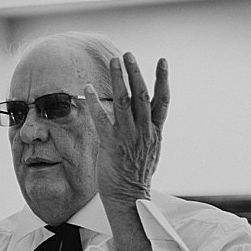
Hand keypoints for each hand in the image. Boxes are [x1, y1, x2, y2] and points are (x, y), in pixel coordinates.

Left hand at [87, 52, 168, 203]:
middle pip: (142, 95)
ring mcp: (128, 136)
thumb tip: (147, 119)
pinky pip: (102, 119)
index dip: (163, 79)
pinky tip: (88, 89)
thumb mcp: (150, 150)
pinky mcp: (112, 144)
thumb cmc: (136, 176)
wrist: (129, 196)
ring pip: (124, 101)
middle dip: (136, 72)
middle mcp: (143, 131)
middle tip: (129, 55)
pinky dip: (95, 102)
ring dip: (119, 79)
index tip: (162, 61)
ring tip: (114, 61)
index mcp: (155, 132)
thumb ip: (148, 132)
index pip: (163, 101)